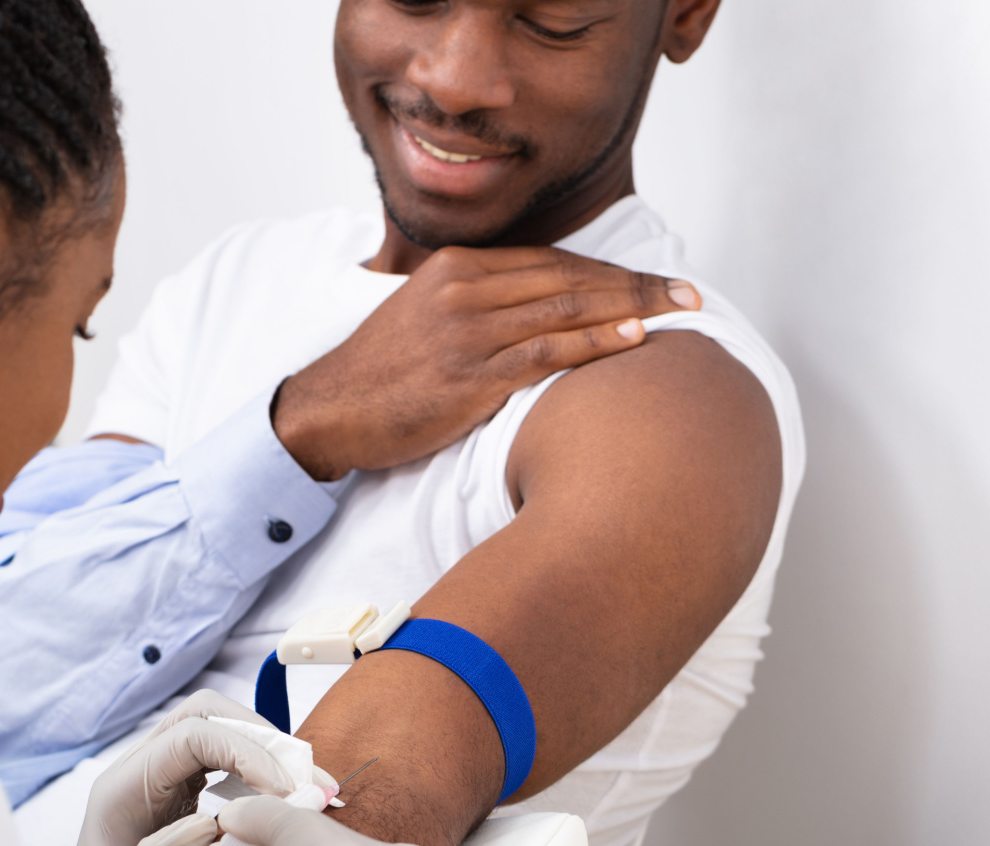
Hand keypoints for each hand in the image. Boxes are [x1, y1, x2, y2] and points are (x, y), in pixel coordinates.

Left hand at [62, 691, 301, 845]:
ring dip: (265, 748)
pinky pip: (223, 757)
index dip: (242, 751)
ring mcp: (163, 771)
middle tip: (302, 779)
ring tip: (305, 784)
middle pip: (206, 713)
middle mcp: (143, 765)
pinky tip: (283, 794)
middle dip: (260, 736)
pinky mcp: (181, 785)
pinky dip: (258, 768)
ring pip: (218, 727)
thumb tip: (208, 824)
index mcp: (123, 784)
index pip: (190, 734)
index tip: (279, 790)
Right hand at [273, 246, 701, 479]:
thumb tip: (528, 312)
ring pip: (566, 309)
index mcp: (454, 269)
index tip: (651, 282)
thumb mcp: (421, 317)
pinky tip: (635, 337)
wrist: (328, 411)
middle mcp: (464, 290)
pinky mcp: (469, 376)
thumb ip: (473, 304)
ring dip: (632, 306)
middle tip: (690, 292)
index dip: (607, 271)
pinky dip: (595, 342)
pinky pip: (546, 352)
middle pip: (568, 278)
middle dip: (635, 283)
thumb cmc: (378, 374)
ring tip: (680, 310)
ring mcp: (467, 332)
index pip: (549, 261)